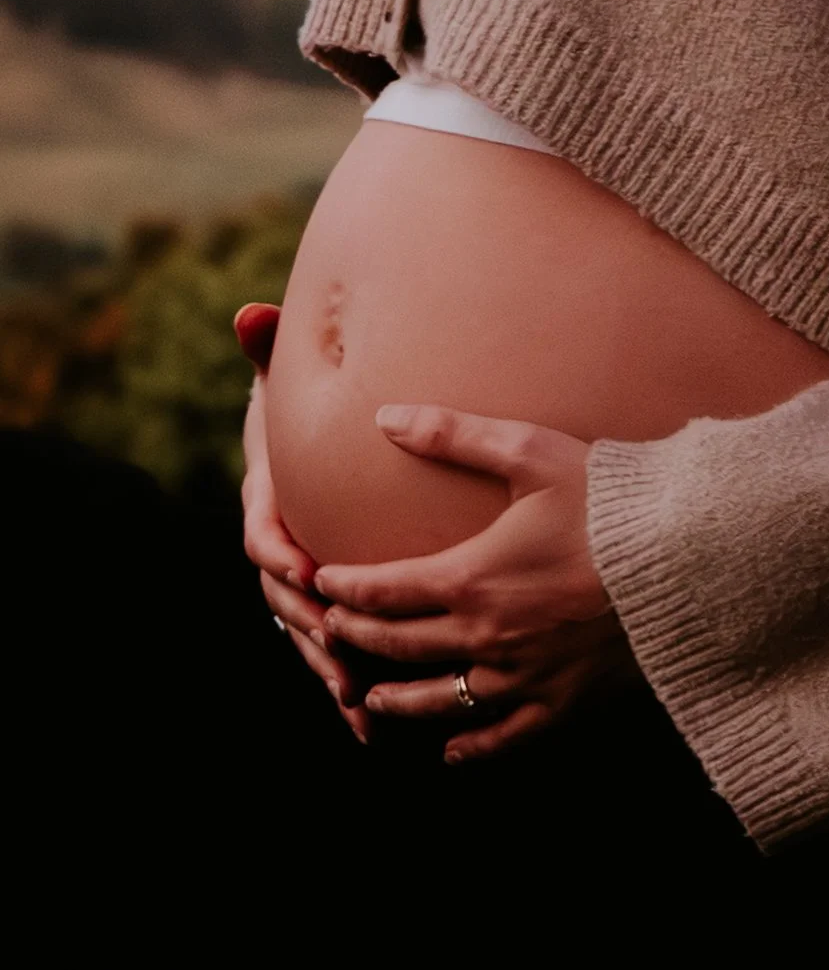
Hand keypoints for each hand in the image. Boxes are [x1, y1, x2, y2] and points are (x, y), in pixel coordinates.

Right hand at [234, 303, 369, 744]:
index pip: (263, 529)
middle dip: (306, 624)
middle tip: (336, 648)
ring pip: (304, 633)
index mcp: (268, 500)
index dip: (278, 549)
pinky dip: (344, 684)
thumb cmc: (308, 413)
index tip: (302, 566)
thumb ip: (271, 350)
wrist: (317, 450)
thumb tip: (250, 313)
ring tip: (355, 700)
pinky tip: (369, 724)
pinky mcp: (325, 603)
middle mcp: (278, 548)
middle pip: (281, 597)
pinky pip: (330, 648)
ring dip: (326, 667)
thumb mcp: (291, 380)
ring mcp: (299, 582)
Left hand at [315, 404, 642, 763]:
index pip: (384, 590)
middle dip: (357, 638)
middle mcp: (488, 635)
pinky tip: (453, 751)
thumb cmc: (608, 500)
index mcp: (471, 577)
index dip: (345, 589)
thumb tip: (385, 416)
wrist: (686, 557)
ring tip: (370, 699)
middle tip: (329, 634)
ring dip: (398, 700)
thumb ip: (453, 436)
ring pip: (442, 699)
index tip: (321, 583)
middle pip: (401, 646)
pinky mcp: (565, 700)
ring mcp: (526, 675)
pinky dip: (473, 745)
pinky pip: (507, 735)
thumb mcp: (529, 453)